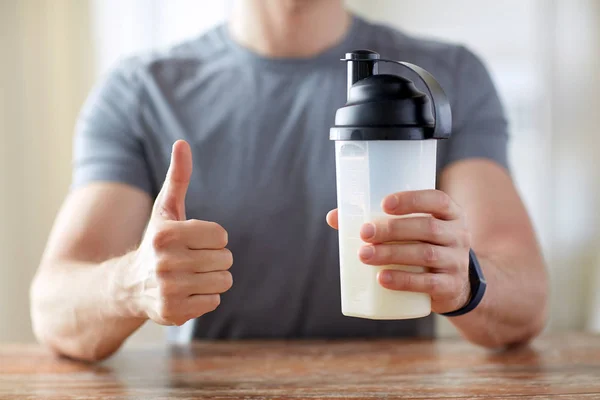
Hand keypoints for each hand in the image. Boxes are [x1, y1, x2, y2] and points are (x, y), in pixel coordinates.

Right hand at [123, 140, 232, 325]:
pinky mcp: (173, 312)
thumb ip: (178, 177)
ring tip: (190, 276)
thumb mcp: (166, 208)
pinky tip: (186, 292)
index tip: (194, 241)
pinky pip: (214, 301)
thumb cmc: (157, 240)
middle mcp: (165, 262)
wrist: (128, 285)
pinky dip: (205, 297)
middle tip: (191, 260)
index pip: (222, 236)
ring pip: (224, 281)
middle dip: (214, 258)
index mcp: (166, 234)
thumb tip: (182, 143)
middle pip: (225, 259)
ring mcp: (169, 289)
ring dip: (213, 278)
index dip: (213, 238)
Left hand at [326, 190, 470, 313]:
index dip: (412, 200)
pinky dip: (404, 281)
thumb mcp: (411, 231)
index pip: (437, 200)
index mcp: (449, 214)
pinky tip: (382, 279)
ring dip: (392, 254)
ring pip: (426, 254)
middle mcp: (458, 235)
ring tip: (364, 255)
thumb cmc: (422, 246)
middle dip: (393, 229)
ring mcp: (457, 262)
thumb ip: (377, 221)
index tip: (384, 204)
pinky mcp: (450, 286)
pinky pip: (429, 283)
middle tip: (364, 233)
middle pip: (427, 227)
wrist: (455, 285)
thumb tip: (333, 217)